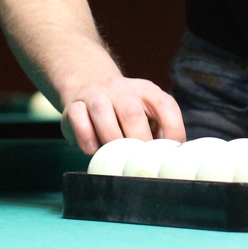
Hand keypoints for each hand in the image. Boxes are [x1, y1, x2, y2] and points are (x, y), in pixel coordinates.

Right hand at [59, 75, 185, 154]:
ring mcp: (96, 94)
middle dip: (138, 141)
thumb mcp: (145, 113)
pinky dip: (85, 136)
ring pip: (102, 110)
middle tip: (140, 162)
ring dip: (110, 138)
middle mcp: (122, 89)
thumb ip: (156, 132)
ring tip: (115, 157)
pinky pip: (77, 117)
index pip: (166, 106)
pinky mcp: (74, 105)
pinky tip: (92, 149)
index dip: (173, 130)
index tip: (170, 154)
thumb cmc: (123, 111)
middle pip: (132, 112)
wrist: (88, 86)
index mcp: (147, 91)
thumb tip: (166, 162)